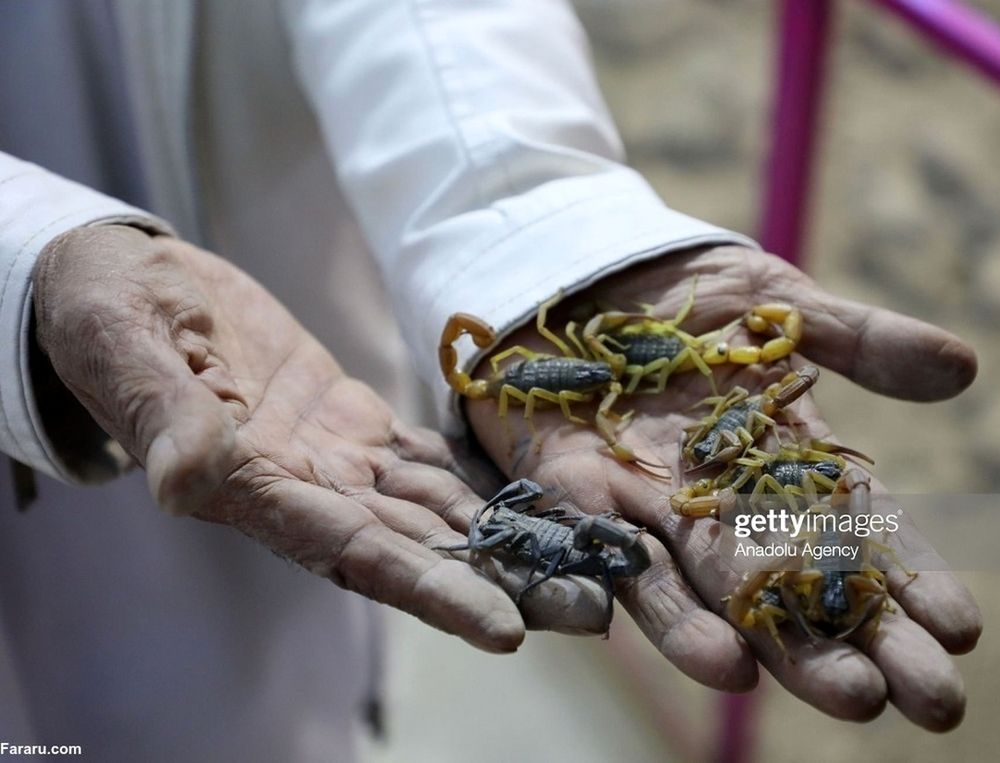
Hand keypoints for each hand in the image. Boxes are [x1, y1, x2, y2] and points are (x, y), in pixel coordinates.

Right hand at [32, 225, 609, 651]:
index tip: (506, 630)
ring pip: (438, 508)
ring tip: (588, 562)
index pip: (356, 553)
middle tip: (591, 610)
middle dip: (503, 580)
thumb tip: (185, 481)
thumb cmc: (107, 317)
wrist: (128, 285)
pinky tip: (538, 491)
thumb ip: (165, 417)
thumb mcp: (126, 353)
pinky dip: (482, 477)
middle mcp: (306, 489)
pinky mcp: (351, 419)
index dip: (431, 590)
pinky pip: (427, 457)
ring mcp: (334, 458)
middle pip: (420, 547)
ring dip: (510, 537)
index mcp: (254, 489)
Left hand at [465, 245, 981, 729]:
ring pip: (725, 593)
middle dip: (869, 643)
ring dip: (785, 649)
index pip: (858, 530)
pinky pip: (625, 566)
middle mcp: (727, 502)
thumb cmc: (688, 294)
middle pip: (803, 583)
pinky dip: (671, 616)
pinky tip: (721, 665)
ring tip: (851, 699)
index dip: (911, 576)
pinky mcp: (583, 499)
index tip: (965, 628)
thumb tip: (966, 368)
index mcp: (784, 459)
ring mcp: (657, 508)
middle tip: (939, 705)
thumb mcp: (782, 304)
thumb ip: (862, 340)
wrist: (581, 272)